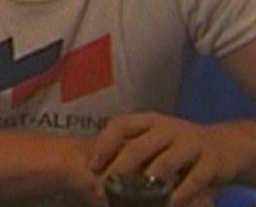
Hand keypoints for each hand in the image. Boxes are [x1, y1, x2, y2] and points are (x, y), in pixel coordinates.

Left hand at [89, 112, 242, 206]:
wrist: (226, 145)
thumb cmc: (177, 145)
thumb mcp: (154, 139)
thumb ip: (131, 149)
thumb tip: (94, 169)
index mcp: (150, 121)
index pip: (121, 125)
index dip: (104, 144)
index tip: (92, 165)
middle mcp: (169, 128)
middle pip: (140, 147)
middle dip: (121, 168)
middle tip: (108, 186)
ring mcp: (192, 143)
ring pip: (166, 162)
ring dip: (148, 182)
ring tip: (135, 197)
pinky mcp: (212, 162)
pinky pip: (194, 179)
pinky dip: (180, 194)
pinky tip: (169, 204)